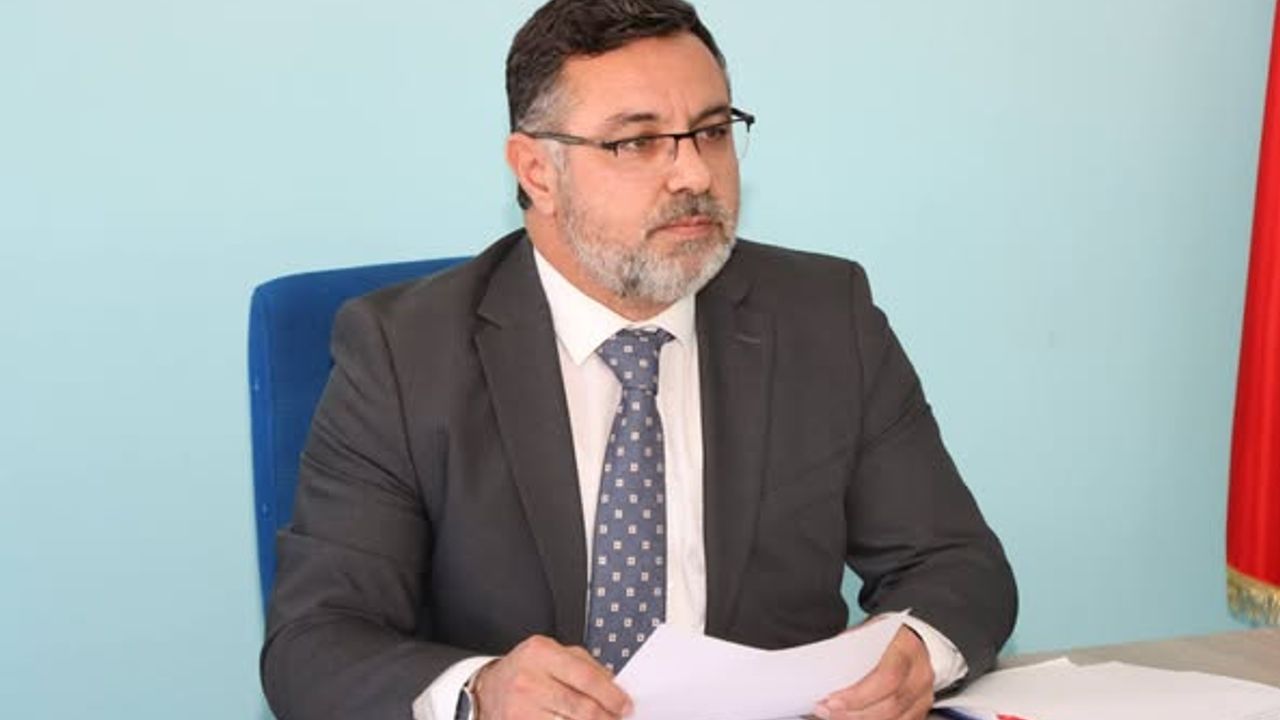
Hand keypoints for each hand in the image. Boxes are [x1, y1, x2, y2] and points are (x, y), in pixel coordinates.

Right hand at [473, 635, 632, 719]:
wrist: (488, 688)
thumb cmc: (526, 670)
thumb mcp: (553, 654)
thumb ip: (586, 666)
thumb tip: (615, 688)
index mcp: (541, 653)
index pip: (587, 677)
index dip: (612, 695)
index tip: (625, 706)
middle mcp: (529, 681)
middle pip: (582, 708)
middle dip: (607, 718)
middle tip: (617, 719)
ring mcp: (521, 709)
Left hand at [813, 626, 934, 719]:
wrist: (914, 638)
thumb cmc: (887, 636)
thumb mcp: (867, 632)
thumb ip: (849, 650)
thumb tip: (823, 672)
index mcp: (906, 648)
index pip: (886, 678)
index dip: (858, 695)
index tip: (831, 701)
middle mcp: (920, 674)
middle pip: (890, 705)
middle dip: (853, 714)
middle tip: (826, 711)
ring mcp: (923, 695)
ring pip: (894, 719)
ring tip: (835, 716)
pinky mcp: (920, 709)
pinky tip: (854, 719)